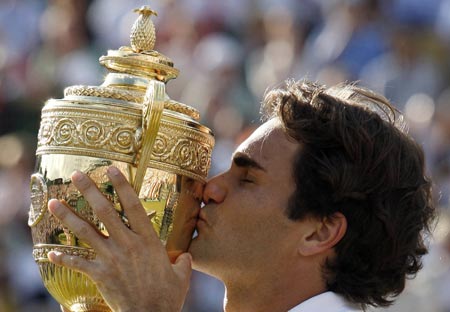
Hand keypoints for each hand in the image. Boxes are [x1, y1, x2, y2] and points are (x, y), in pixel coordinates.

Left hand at [47, 166, 191, 311]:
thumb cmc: (168, 296)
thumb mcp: (181, 275)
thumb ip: (182, 261)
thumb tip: (185, 256)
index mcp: (147, 239)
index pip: (133, 205)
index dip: (121, 185)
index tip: (111, 169)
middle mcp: (127, 243)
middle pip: (104, 211)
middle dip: (89, 190)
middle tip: (76, 175)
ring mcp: (111, 258)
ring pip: (85, 231)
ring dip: (68, 216)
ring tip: (53, 203)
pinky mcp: (99, 274)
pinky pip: (77, 263)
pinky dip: (63, 258)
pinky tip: (51, 253)